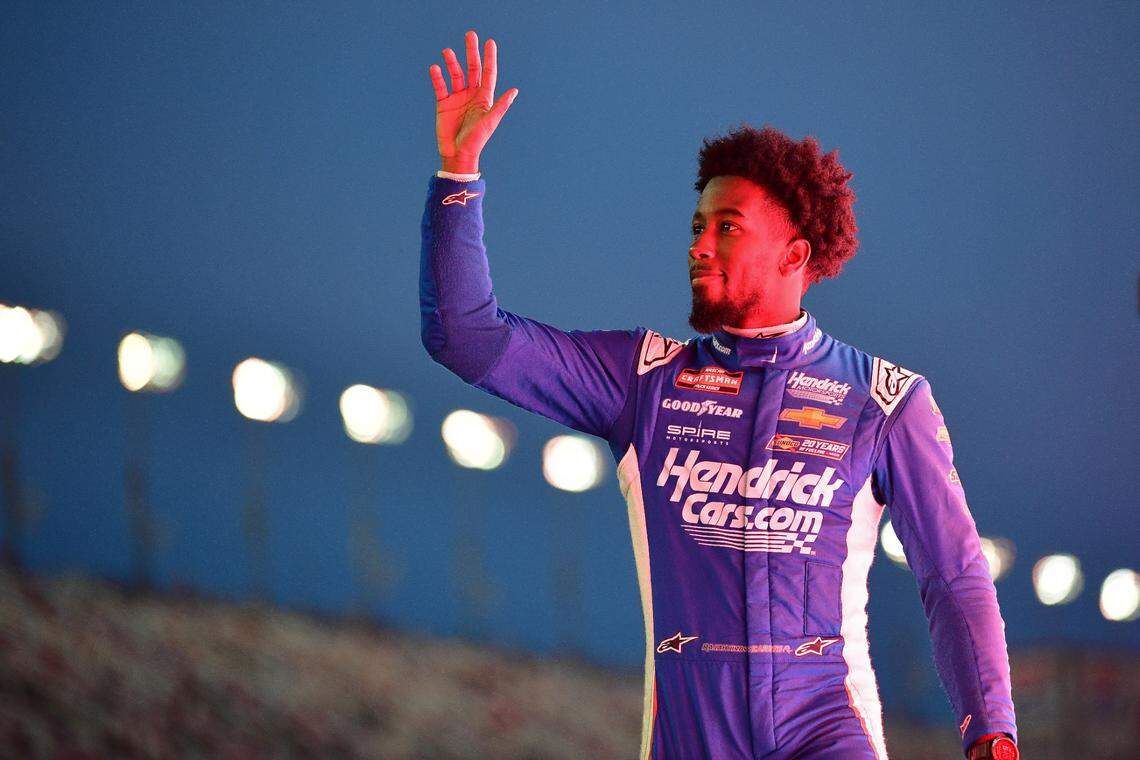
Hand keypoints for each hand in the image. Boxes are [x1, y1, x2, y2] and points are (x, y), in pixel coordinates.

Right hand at [430, 30, 518, 173]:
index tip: (489, 42)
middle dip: (471, 52)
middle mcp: (471, 95)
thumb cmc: (477, 140)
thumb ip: (500, 106)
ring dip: (451, 62)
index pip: (488, 73)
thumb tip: (514, 91)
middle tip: (470, 34)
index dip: (489, 58)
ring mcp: (457, 98)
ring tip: (447, 51)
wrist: (458, 154)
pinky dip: (437, 77)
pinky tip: (435, 68)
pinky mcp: (443, 103)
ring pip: (455, 74)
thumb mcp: (489, 122)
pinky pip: (440, 86)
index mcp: (484, 98)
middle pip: (472, 68)